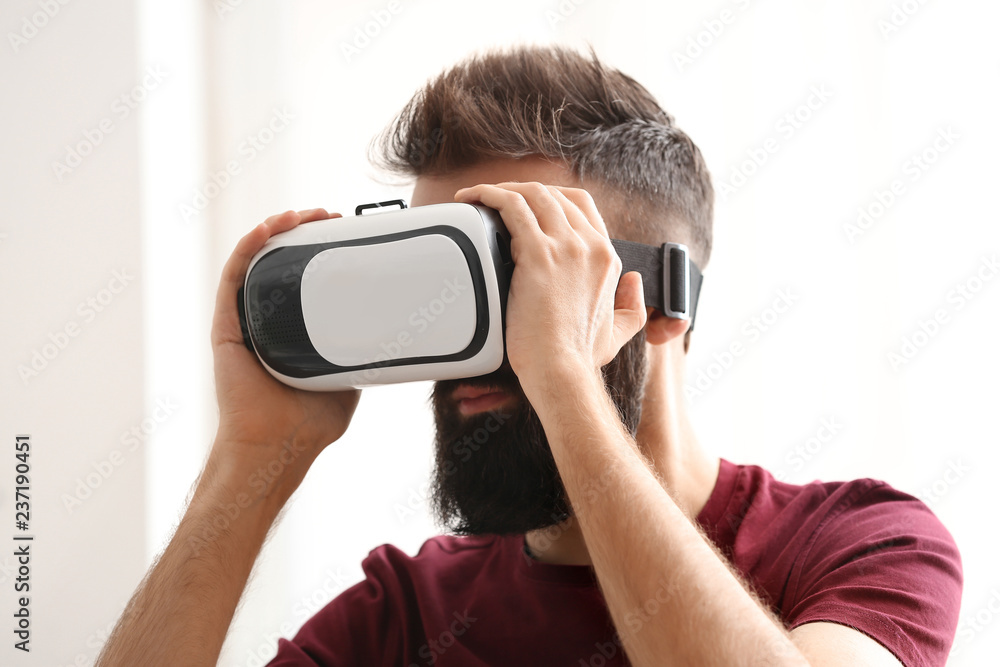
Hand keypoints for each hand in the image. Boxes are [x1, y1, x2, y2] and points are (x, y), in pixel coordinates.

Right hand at [210, 208, 360, 471]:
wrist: (278, 447)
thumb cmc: (310, 423)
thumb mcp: (350, 380)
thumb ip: (366, 357)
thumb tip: (403, 340)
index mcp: (291, 328)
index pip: (302, 275)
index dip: (319, 247)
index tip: (344, 228)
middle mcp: (264, 319)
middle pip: (279, 260)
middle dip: (301, 229)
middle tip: (330, 215)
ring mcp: (244, 321)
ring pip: (256, 261)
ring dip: (276, 229)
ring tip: (302, 213)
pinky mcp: (227, 328)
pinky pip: (234, 279)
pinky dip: (248, 248)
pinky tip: (266, 229)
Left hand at [454, 183, 646, 387]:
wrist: (561, 372)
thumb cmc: (580, 359)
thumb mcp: (620, 333)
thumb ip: (632, 307)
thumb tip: (635, 284)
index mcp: (606, 257)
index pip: (580, 205)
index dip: (550, 198)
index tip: (524, 205)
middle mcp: (590, 246)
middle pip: (555, 194)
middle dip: (522, 189)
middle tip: (495, 199)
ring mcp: (565, 247)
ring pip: (534, 194)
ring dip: (503, 188)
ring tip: (478, 197)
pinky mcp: (538, 254)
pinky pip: (512, 207)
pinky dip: (490, 196)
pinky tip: (474, 199)